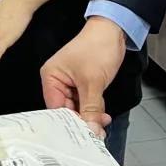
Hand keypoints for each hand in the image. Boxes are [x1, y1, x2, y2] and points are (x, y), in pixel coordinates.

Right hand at [40, 17, 124, 135]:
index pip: (55, 109)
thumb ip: (91, 109)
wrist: (114, 30)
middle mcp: (57, 81)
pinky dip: (94, 110)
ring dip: (90, 117)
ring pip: (77, 108)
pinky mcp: (83, 84)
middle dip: (82, 121)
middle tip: (95, 133)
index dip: (69, 123)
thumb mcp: (93, 81)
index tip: (83, 135)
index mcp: (51, 77)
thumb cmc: (98, 46)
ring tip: (101, 125)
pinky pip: (85, 103)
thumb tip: (91, 130)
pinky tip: (102, 116)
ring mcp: (71, 83)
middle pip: (66, 111)